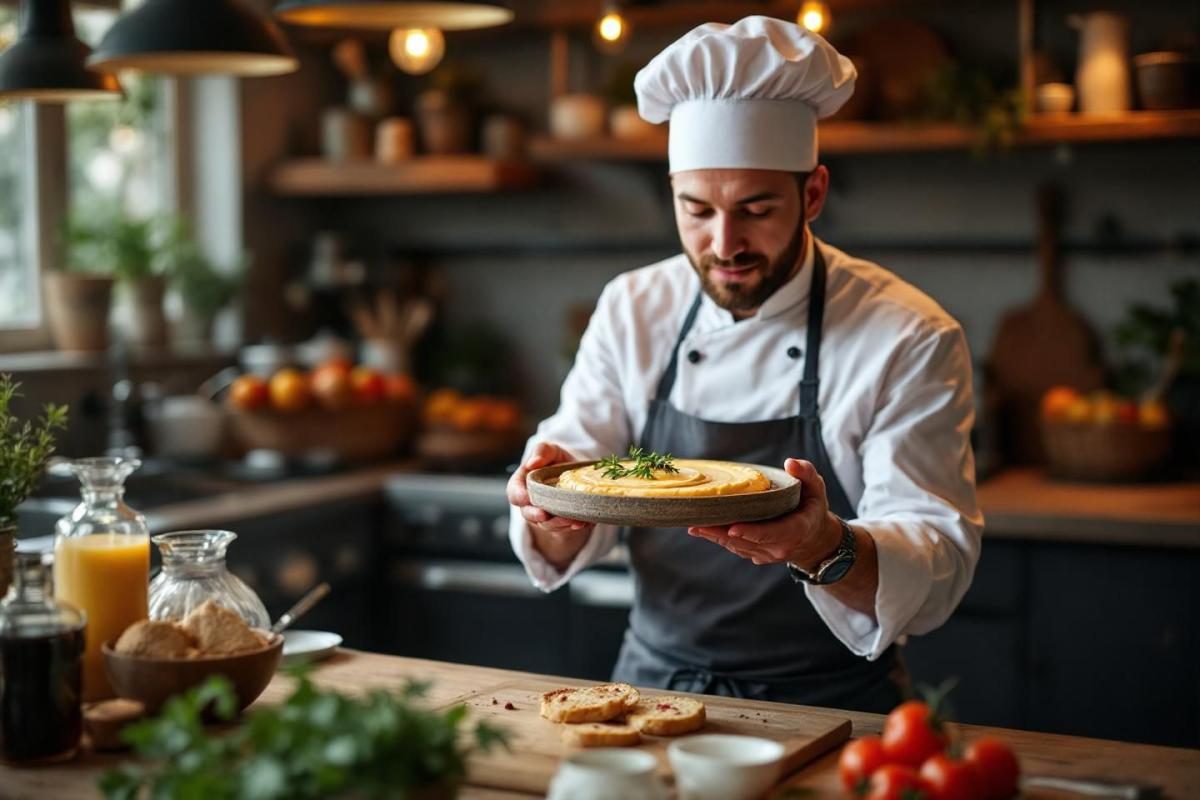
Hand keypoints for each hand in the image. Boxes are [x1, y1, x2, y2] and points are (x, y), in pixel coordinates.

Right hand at [507, 441, 594, 537]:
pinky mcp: (560, 524)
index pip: (514, 493)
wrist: (575, 474)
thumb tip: (533, 463)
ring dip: (559, 524)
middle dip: (537, 516)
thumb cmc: (557, 461)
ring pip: (547, 525)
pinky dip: (574, 526)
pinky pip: (564, 529)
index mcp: (522, 485)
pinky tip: (583, 522)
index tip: (527, 498)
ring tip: (572, 520)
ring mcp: (545, 516)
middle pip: (528, 514)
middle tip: (545, 515)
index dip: (519, 496)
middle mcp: (531, 504)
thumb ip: (541, 451)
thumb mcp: (550, 450)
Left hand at [687, 458, 841, 567]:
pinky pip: (736, 547)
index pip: (771, 533)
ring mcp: (767, 554)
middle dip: (721, 532)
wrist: (815, 539)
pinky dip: (718, 539)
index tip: (732, 528)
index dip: (751, 532)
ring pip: (737, 546)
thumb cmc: (812, 508)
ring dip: (715, 536)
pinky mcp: (757, 555)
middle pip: (747, 541)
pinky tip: (701, 530)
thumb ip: (806, 474)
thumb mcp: (816, 488)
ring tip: (694, 524)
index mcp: (796, 530)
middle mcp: (780, 547)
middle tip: (698, 522)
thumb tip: (790, 462)